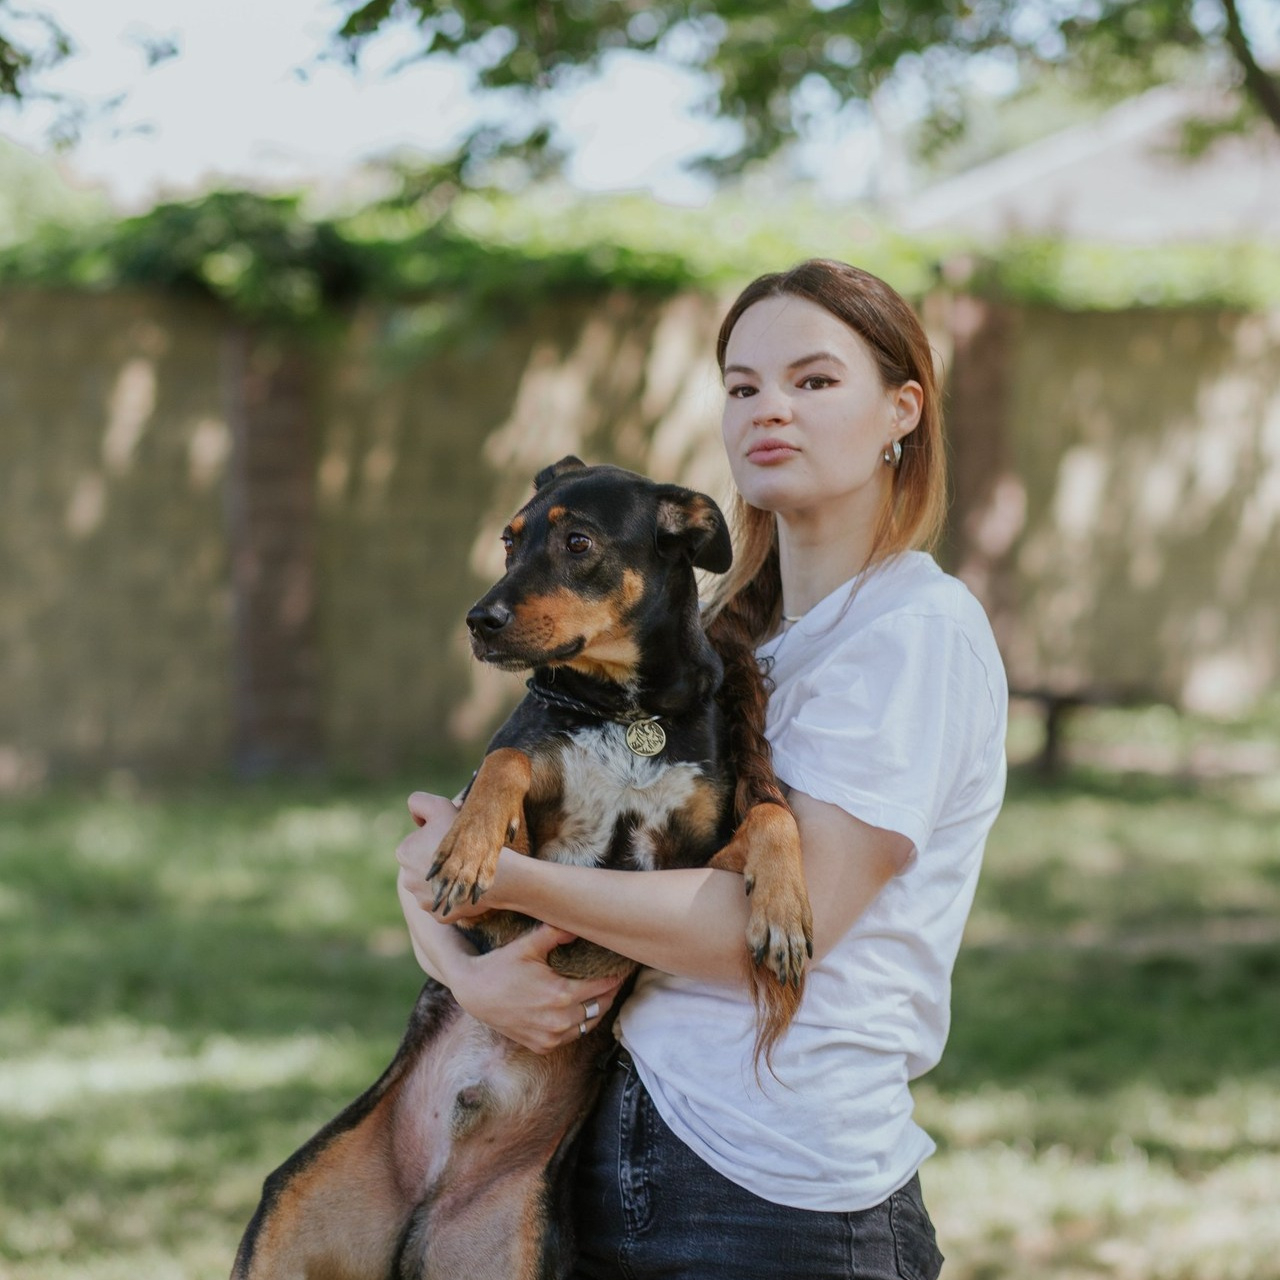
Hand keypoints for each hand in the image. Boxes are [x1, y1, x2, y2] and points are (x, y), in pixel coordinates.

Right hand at [396, 791, 623, 1052]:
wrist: (473, 993)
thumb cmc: (501, 966)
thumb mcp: (528, 946)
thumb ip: (556, 933)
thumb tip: (579, 923)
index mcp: (561, 994)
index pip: (603, 986)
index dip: (616, 976)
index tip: (624, 966)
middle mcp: (559, 1020)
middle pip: (600, 1007)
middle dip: (610, 992)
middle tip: (616, 978)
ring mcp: (550, 1037)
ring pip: (588, 1025)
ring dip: (596, 1009)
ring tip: (602, 993)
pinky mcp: (542, 1046)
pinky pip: (571, 1037)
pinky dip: (578, 1024)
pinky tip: (579, 1010)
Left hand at [398, 791, 501, 921]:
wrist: (498, 873)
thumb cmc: (467, 834)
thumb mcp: (439, 806)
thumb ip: (418, 803)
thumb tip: (415, 819)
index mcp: (404, 852)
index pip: (415, 845)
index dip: (432, 841)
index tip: (448, 840)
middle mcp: (406, 879)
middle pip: (421, 868)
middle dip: (436, 865)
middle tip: (458, 856)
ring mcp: (421, 900)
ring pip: (431, 888)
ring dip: (444, 883)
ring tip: (463, 873)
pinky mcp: (438, 916)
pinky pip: (443, 907)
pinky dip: (453, 900)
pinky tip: (466, 889)